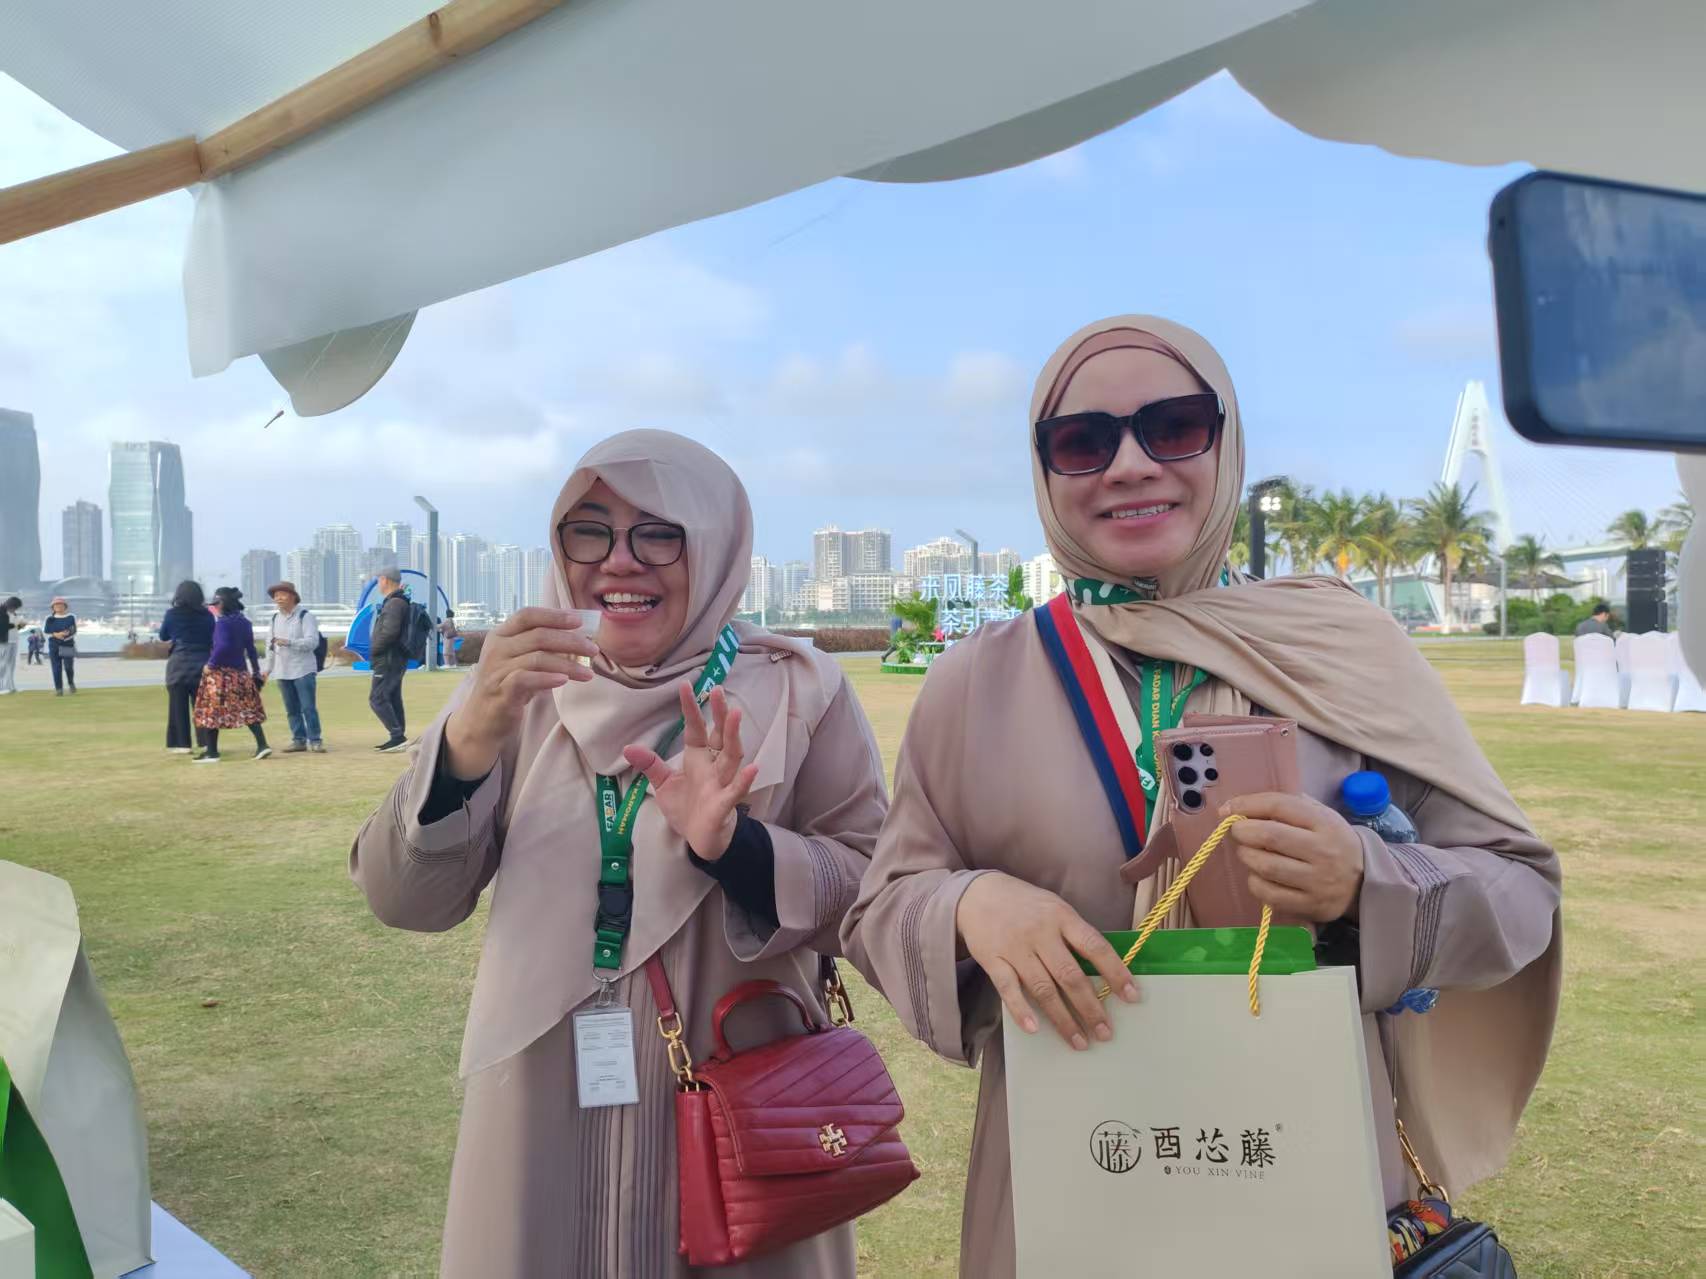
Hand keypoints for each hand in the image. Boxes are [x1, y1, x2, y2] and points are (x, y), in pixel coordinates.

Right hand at [444, 608, 598, 778]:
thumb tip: (579, 638)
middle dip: (571, 641)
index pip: (527, 615)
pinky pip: (527, 679)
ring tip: (588, 673)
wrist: (483, 719)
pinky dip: (548, 678)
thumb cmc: (508, 686)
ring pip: (538, 658)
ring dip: (568, 664)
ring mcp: (496, 669)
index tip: (579, 620)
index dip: (554, 615)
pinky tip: (564, 680)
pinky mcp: (500, 690)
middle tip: (593, 649)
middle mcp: (496, 648)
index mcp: (501, 635)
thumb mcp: (520, 661)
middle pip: (539, 635)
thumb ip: (541, 647)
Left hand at [623, 684, 758, 859]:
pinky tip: (753, 768)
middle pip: (719, 736)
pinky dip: (744, 780)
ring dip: (733, 736)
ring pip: (731, 757)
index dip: (691, 709)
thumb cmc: (687, 808)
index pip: (695, 729)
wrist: (700, 840)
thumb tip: (629, 747)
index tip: (686, 685)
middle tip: (719, 690)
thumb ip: (651, 765)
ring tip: (736, 715)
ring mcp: (721, 784)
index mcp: (698, 758)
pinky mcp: (724, 805)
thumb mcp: (664, 784)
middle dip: (719, 714)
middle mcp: (713, 766)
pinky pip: (736, 791)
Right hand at [955, 873, 1138, 1050]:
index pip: (1095, 947)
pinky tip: (1035, 1029)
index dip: (1115, 973)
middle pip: (1070, 976)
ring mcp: (1015, 947)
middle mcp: (1040, 933)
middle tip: (1105, 1033)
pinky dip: (1022, 1010)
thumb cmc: (1024, 904)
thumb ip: (1074, 934)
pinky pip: (1008, 989)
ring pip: (1043, 988)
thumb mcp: (1054, 907)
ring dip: (1063, 1019)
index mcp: (1062, 917)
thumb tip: (1104, 968)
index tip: (1132, 997)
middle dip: (1090, 1008)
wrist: (976, 894)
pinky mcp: (993, 960)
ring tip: (1080, 1042)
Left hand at [1219, 792, 1365, 921]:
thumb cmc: (1331, 841)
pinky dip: (1255, 883)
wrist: (1364, 881)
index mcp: (1325, 823)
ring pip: (1265, 866)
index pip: (1278, 806)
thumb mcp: (1320, 815)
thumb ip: (1286, 806)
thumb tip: (1236, 806)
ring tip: (1248, 852)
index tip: (1227, 809)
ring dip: (1246, 856)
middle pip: (1269, 836)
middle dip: (1242, 831)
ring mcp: (1317, 881)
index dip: (1246, 804)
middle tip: (1237, 831)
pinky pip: (1269, 894)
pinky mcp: (1310, 905)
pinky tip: (1258, 875)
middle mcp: (1323, 851)